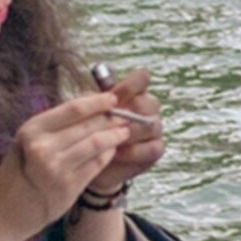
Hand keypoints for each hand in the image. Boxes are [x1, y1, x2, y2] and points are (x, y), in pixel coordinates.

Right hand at [0, 91, 130, 240]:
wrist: (4, 213)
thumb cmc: (17, 173)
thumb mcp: (27, 142)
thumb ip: (55, 123)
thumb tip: (89, 99)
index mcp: (31, 130)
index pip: (74, 108)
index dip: (98, 101)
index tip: (112, 99)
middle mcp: (42, 147)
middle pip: (88, 125)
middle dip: (111, 118)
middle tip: (125, 115)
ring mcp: (56, 168)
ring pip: (96, 143)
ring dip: (114, 136)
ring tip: (124, 131)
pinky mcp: (68, 187)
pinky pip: (96, 164)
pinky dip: (108, 154)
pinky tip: (113, 150)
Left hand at [92, 65, 166, 186]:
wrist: (87, 162)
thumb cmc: (86, 132)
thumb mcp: (84, 113)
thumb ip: (92, 102)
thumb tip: (101, 97)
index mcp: (132, 92)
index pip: (142, 78)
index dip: (133, 83)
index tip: (115, 96)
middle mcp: (147, 108)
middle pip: (150, 103)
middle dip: (129, 114)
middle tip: (110, 124)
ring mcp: (154, 128)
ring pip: (151, 126)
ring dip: (129, 134)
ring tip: (109, 141)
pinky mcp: (155, 149)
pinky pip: (153, 148)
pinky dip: (134, 151)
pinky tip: (117, 154)